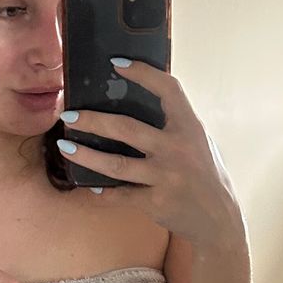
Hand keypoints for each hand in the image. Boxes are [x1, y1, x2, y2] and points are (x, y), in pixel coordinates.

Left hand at [56, 60, 240, 248]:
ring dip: (85, 155)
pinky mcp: (156, 203)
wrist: (218, 218)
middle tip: (69, 115)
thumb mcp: (197, 141)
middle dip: (93, 120)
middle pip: (127, 129)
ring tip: (65, 146)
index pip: (168, 90)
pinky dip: (102, 192)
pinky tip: (89, 185)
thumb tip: (137, 99)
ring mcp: (166, 177)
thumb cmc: (203, 174)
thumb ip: (174, 123)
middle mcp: (178, 149)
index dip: (143, 73)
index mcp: (189, 127)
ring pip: (116, 165)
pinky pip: (120, 196)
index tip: (116, 64)